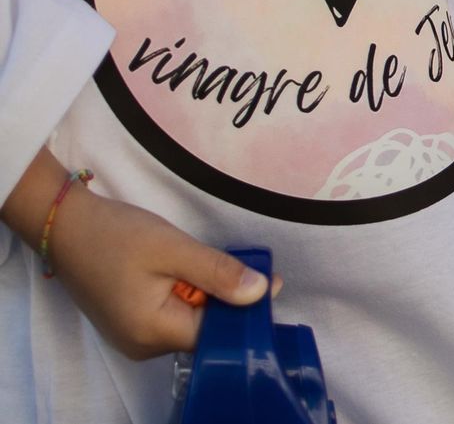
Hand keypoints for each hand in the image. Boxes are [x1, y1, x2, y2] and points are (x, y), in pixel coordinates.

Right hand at [50, 188, 279, 359]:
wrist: (64, 224)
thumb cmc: (115, 235)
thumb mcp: (173, 249)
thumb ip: (219, 273)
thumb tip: (261, 292)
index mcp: (152, 333)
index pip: (216, 334)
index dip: (246, 309)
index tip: (272, 280)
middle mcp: (143, 345)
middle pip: (204, 330)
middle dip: (229, 299)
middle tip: (246, 263)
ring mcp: (134, 336)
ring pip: (190, 321)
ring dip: (209, 294)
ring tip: (213, 261)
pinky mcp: (131, 322)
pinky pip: (173, 314)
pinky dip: (189, 294)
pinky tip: (189, 270)